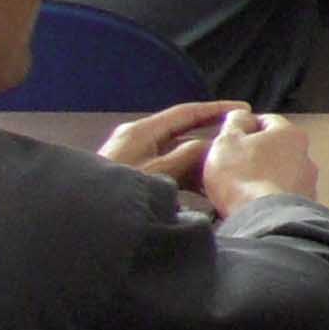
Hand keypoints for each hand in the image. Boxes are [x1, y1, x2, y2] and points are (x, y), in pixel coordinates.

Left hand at [98, 101, 244, 190]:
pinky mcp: (135, 177)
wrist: (86, 221)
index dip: (216, 109)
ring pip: (177, 156)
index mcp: (141, 132)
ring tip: (226, 173)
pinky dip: (187, 178)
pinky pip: (168, 171)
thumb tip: (212, 145)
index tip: (242, 108)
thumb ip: (189, 155)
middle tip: (240, 144)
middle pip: (183, 135)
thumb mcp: (160, 173)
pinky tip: (204, 191)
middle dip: (212, 141)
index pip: (185, 113)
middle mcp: (137, 141)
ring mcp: (135, 160)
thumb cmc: (119, 194)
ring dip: (201, 164)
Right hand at [200, 111, 319, 214]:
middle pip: (276, 148)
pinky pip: (282, 195)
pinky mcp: (304, 206)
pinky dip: (269, 197)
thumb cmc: (243, 177)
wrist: (263, 219)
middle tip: (231, 163)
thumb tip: (241, 115)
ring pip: (280, 173)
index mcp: (290, 134)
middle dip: (255, 153)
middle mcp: (306, 156)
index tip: (230, 135)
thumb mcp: (227, 141)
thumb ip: (235, 123)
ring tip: (239, 187)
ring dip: (263, 176)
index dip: (245, 126)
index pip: (268, 120)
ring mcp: (308, 183)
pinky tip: (252, 204)